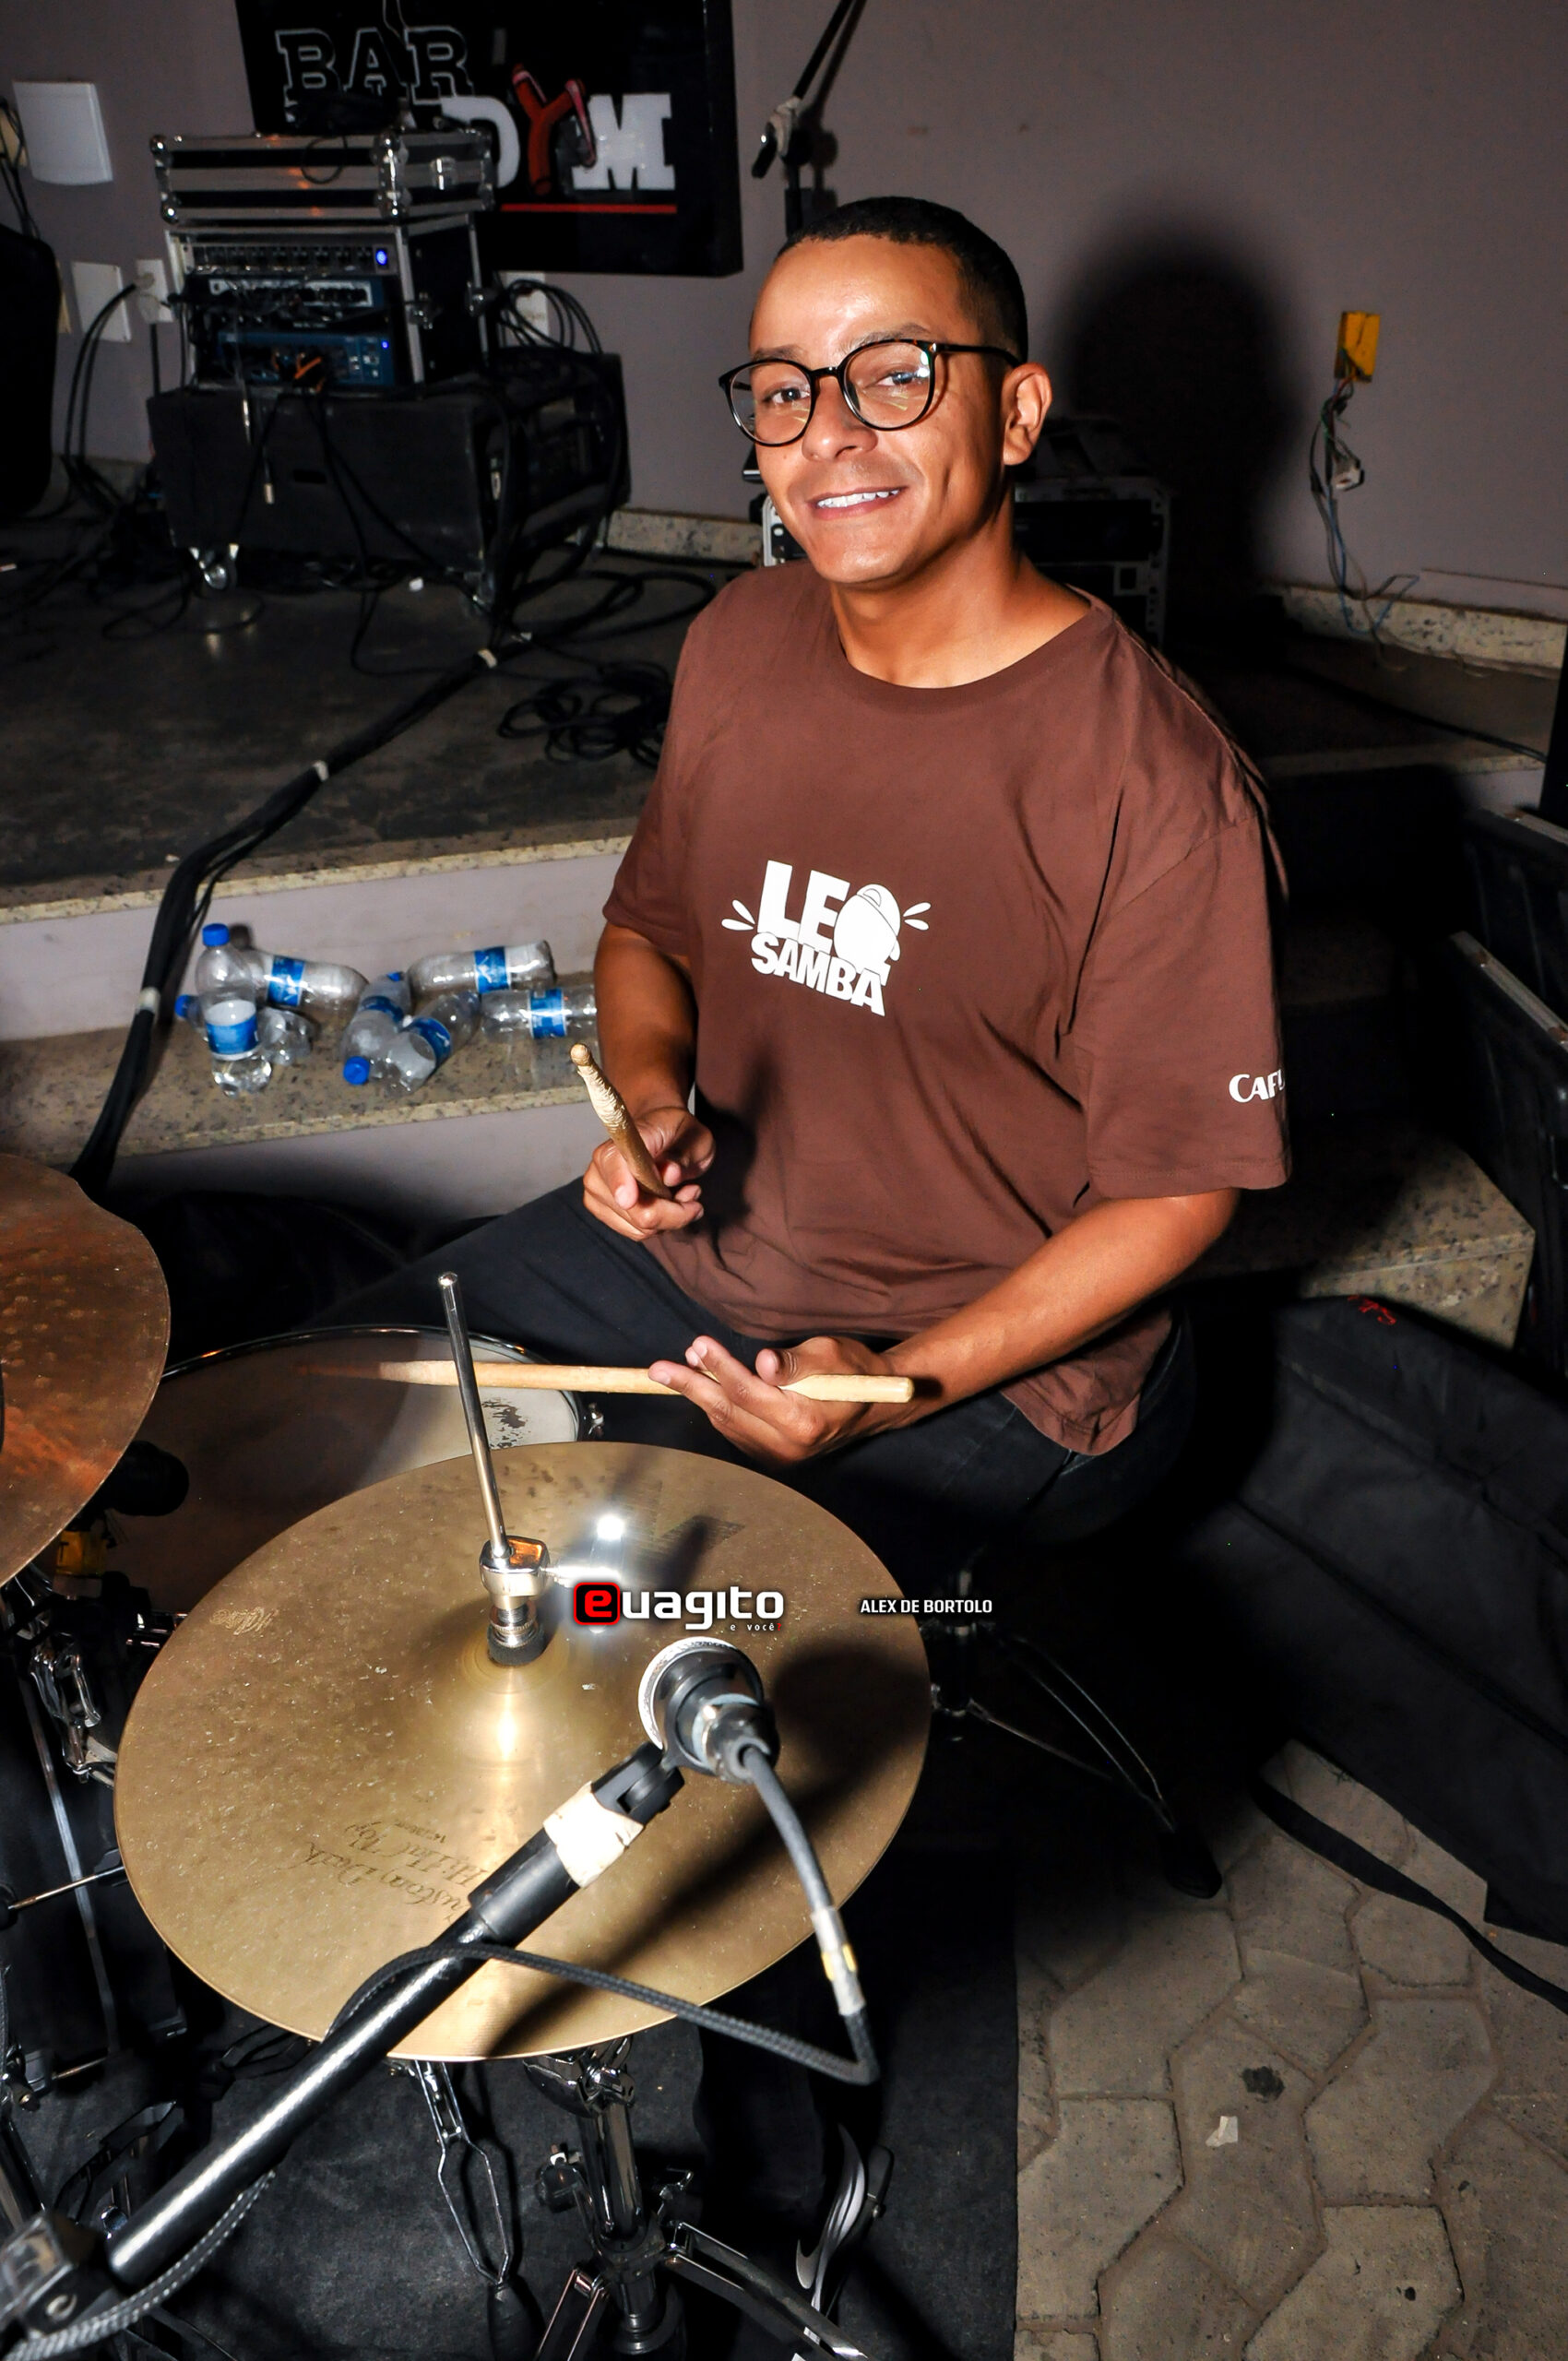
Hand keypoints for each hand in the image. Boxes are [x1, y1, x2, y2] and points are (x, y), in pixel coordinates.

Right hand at [582, 1104, 713, 1238]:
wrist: (663, 1134)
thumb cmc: (679, 1134)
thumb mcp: (696, 1137)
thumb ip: (683, 1155)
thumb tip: (669, 1173)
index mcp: (625, 1136)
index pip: (613, 1160)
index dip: (619, 1182)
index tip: (629, 1200)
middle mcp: (602, 1161)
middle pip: (633, 1208)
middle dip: (672, 1211)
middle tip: (693, 1194)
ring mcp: (597, 1187)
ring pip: (637, 1227)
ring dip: (668, 1218)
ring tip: (683, 1195)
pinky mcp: (600, 1207)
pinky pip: (635, 1231)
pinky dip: (658, 1225)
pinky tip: (668, 1204)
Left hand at [648, 1333, 920, 1465]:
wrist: (874, 1406)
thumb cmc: (853, 1370)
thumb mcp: (831, 1353)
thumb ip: (796, 1361)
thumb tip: (763, 1362)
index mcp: (805, 1421)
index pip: (748, 1393)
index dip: (719, 1367)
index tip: (697, 1344)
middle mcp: (789, 1446)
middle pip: (728, 1412)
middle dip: (692, 1386)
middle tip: (658, 1369)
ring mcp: (780, 1457)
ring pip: (727, 1424)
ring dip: (700, 1396)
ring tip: (679, 1368)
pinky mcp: (774, 1458)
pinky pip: (735, 1431)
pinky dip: (717, 1409)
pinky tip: (704, 1388)